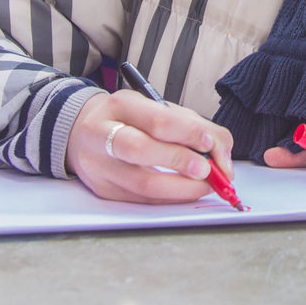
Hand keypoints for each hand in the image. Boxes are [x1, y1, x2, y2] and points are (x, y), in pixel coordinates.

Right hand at [63, 91, 234, 203]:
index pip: (156, 119)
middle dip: (180, 161)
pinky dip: (170, 198)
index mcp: (120, 105)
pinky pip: (141, 199)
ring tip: (204, 185)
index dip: (187, 133)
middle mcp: (102, 134)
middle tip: (207, 170)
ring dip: (181, 188)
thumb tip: (222, 158)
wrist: (83, 132)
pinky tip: (186, 192)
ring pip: (141, 183)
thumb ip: (194, 127)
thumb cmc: (129, 119)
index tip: (209, 144)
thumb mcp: (157, 108)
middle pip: (140, 149)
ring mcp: (99, 165)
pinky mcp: (103, 190)